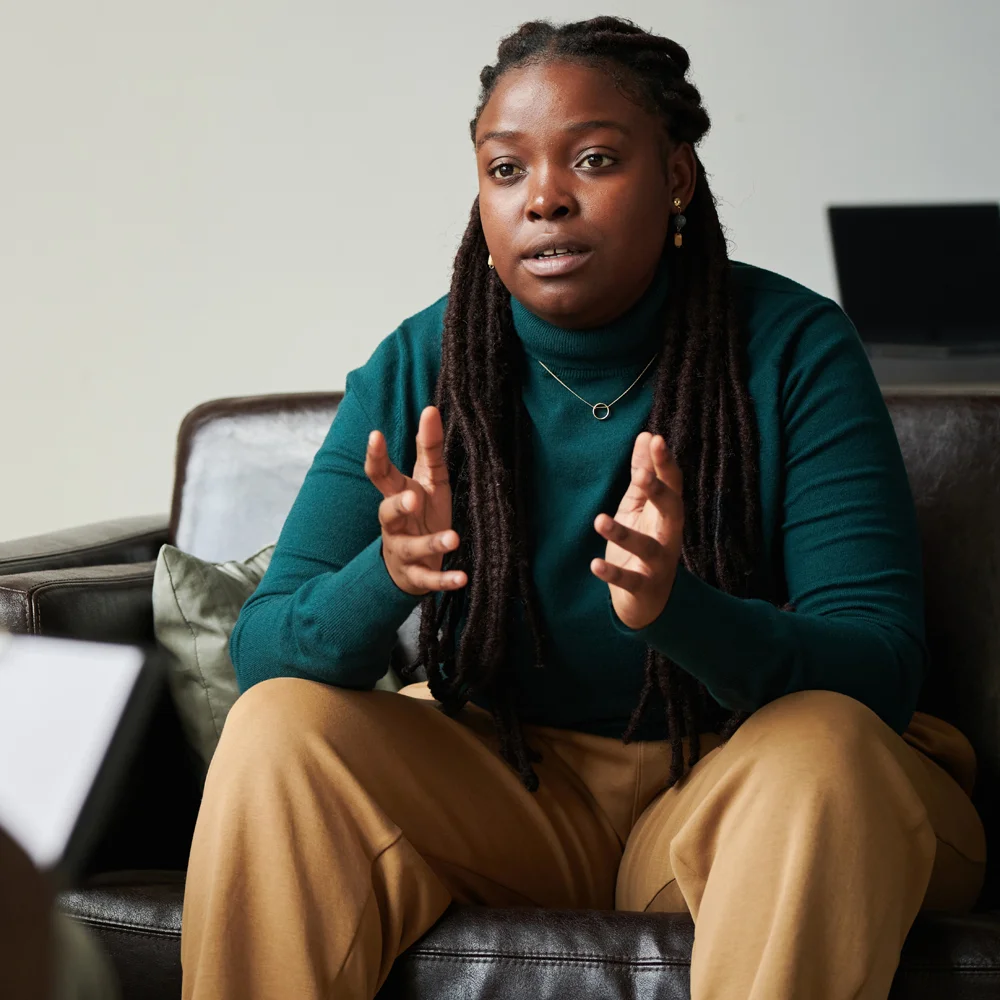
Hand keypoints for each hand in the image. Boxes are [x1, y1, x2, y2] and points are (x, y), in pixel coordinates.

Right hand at [364, 406, 466, 596]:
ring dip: (431, 543)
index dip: (375, 456)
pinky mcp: (417, 576)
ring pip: (411, 547)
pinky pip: (429, 580)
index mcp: (397, 495)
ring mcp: (403, 551)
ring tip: (453, 538)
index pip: (380, 475)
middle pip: (387, 513)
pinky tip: (462, 579)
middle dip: (396, 505)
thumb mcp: (428, 480)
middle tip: (411, 497)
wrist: (410, 565)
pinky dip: (444, 581)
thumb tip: (431, 408)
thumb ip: (428, 448)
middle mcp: (394, 524)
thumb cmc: (421, 514)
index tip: (375, 435)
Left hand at [591, 432, 683, 629]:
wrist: (649, 598)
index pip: (672, 484)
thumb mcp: (640, 506)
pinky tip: (594, 564)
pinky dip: (612, 573)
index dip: (665, 463)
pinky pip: (628, 579)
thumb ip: (644, 473)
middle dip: (658, 492)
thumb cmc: (645, 541)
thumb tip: (646, 434)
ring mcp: (658, 563)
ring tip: (599, 519)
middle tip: (641, 475)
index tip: (656, 440)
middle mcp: (669, 535)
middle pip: (671, 510)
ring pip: (646, 546)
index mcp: (668, 512)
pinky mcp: (643, 585)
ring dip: (623, 533)